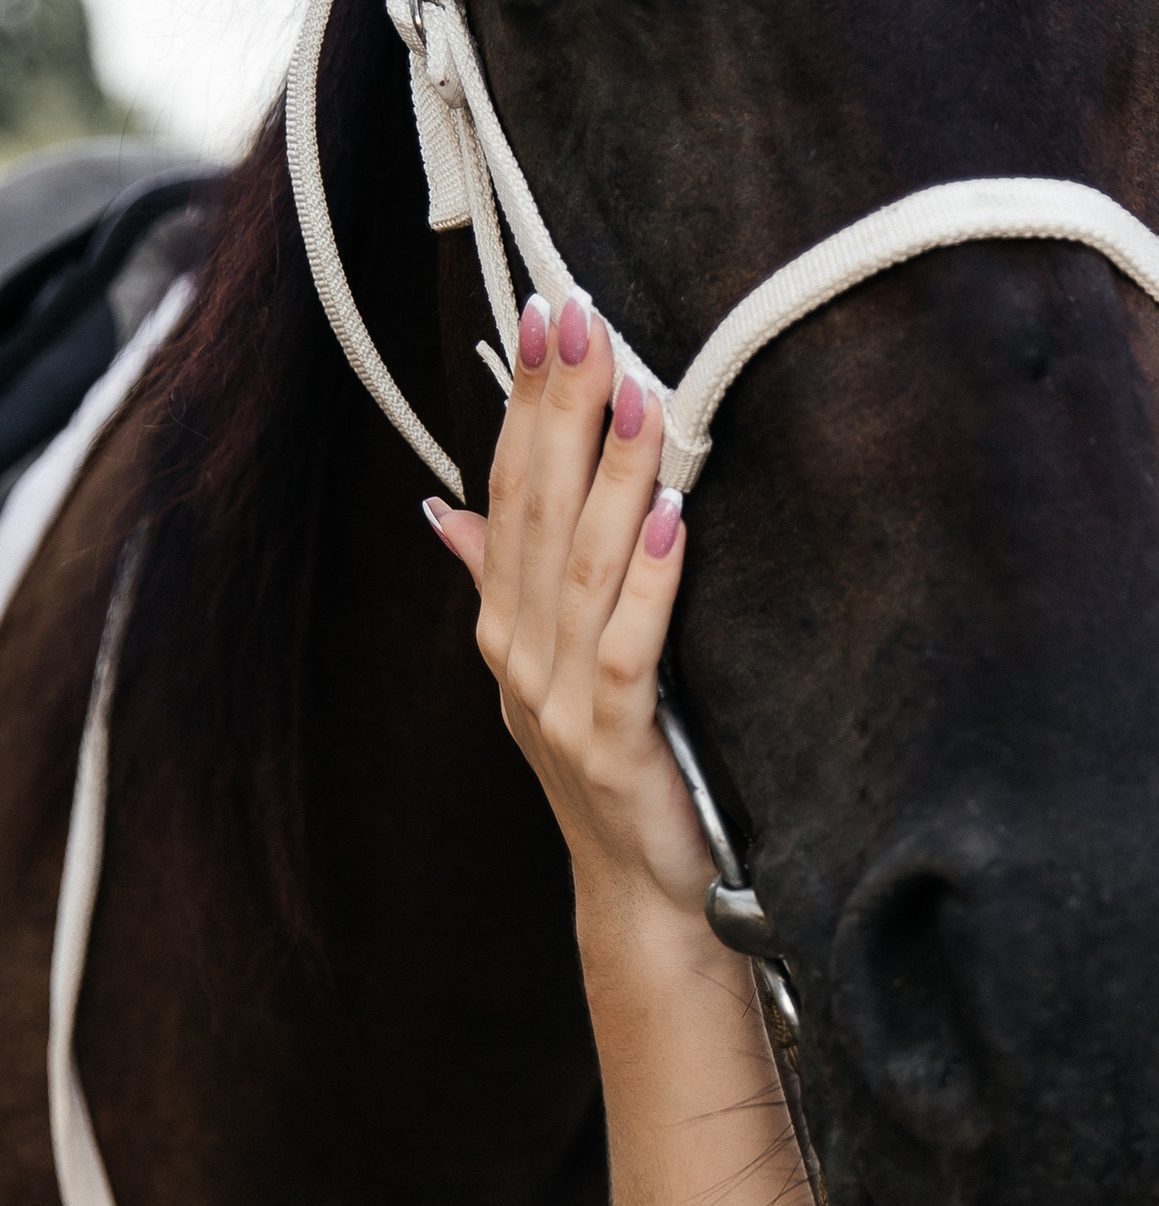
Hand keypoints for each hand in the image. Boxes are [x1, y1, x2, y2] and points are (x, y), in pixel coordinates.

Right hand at [423, 291, 715, 929]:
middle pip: (535, 508)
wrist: (641, 891)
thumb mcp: (550, 668)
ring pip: (582, 563)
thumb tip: (443, 509)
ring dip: (610, 470)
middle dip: (556, 406)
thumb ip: (499, 582)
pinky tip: (669, 516)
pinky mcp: (616, 740)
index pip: (508, 490)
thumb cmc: (611, 770)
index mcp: (503, 625)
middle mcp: (519, 652)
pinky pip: (630, 645)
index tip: (546, 313)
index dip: (524, 401)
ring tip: (637, 389)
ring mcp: (560, 699)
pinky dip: (648, 578)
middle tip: (579, 314)